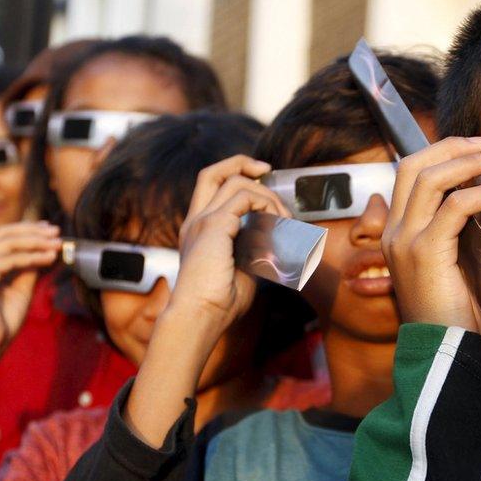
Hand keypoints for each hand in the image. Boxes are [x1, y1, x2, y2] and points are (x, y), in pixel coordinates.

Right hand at [0, 222, 60, 373]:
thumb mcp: (20, 290)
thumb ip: (27, 269)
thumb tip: (44, 250)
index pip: (0, 238)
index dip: (25, 230)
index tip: (48, 230)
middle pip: (3, 234)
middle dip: (32, 231)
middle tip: (56, 231)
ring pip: (8, 243)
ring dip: (36, 242)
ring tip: (57, 244)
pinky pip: (10, 259)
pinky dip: (33, 257)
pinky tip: (49, 258)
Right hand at [167, 155, 288, 330]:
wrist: (199, 317)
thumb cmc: (219, 306)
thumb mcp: (244, 273)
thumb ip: (257, 254)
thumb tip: (281, 245)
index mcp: (200, 231)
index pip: (212, 188)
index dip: (236, 176)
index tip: (262, 179)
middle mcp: (196, 221)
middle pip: (213, 172)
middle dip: (242, 163)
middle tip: (268, 170)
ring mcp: (202, 221)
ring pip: (237, 182)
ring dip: (266, 195)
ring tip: (283, 218)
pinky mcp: (213, 225)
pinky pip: (245, 197)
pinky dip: (266, 205)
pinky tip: (276, 225)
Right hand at [383, 136, 480, 331]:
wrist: (445, 349)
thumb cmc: (453, 310)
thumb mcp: (451, 260)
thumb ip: (455, 228)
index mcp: (396, 232)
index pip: (407, 174)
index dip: (439, 153)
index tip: (473, 148)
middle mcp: (393, 232)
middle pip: (413, 166)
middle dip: (451, 147)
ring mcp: (405, 241)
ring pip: (431, 179)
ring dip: (470, 163)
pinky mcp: (425, 252)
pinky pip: (455, 206)